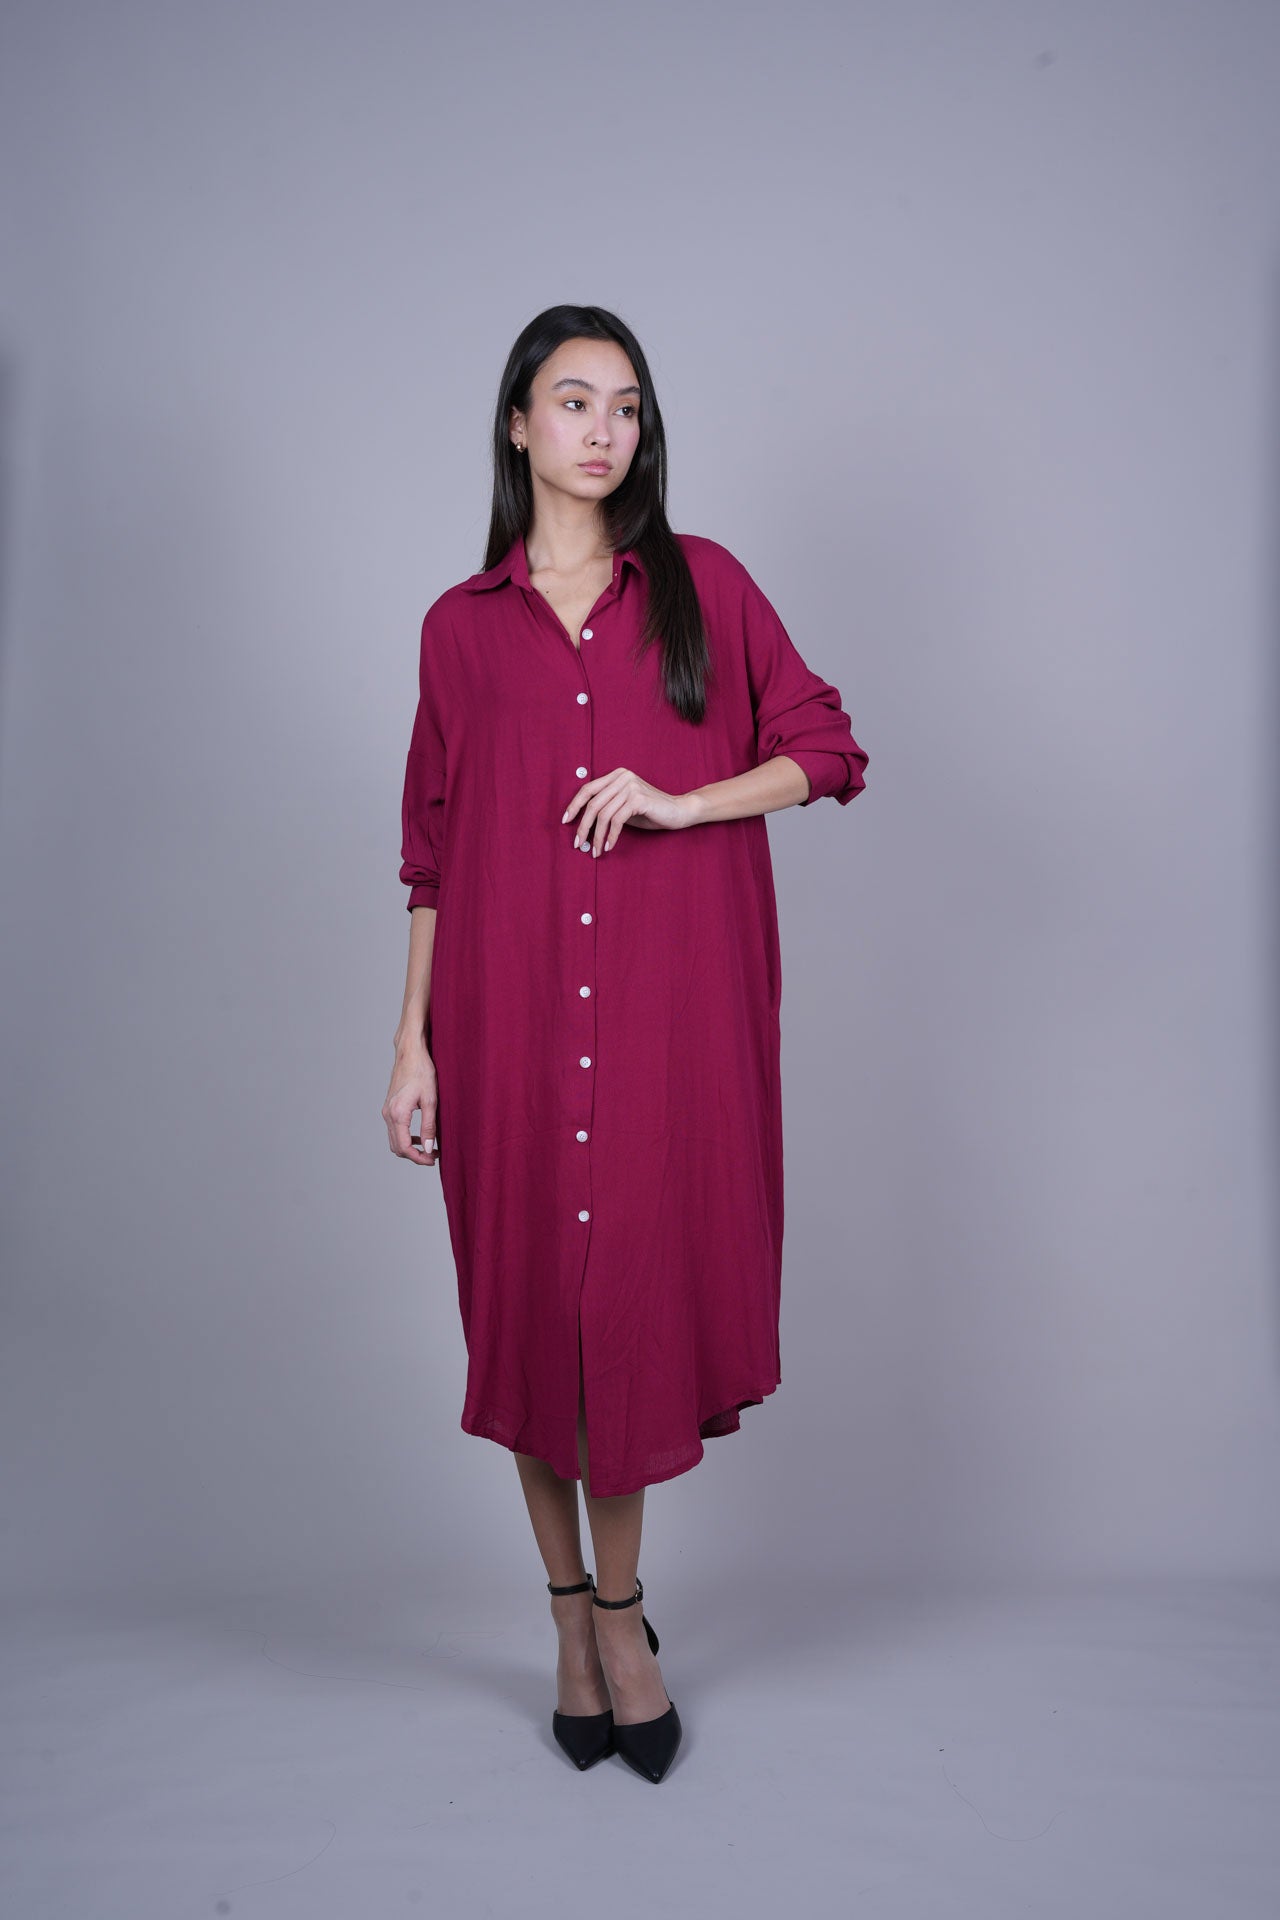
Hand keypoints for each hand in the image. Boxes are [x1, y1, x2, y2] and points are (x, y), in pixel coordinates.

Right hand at [382, 1042, 438, 1166]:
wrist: (410, 1053)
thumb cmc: (422, 1072)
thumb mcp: (431, 1100)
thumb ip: (429, 1126)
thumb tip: (429, 1148)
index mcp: (397, 1114)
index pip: (404, 1148)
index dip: (419, 1158)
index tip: (433, 1159)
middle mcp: (388, 1114)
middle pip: (397, 1147)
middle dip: (414, 1156)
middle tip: (433, 1156)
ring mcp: (387, 1111)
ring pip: (394, 1140)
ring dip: (410, 1148)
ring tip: (429, 1148)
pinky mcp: (389, 1107)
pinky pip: (394, 1130)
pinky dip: (406, 1138)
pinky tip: (421, 1136)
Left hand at [561, 769, 695, 853]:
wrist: (678, 811)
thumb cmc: (650, 812)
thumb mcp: (623, 806)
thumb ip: (606, 808)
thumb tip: (582, 825)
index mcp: (616, 775)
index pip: (587, 789)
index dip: (574, 806)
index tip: (565, 822)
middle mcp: (622, 777)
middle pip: (593, 803)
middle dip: (583, 826)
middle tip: (578, 844)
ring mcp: (630, 786)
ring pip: (603, 814)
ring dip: (597, 836)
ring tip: (595, 850)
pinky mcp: (638, 799)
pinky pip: (617, 820)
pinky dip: (611, 836)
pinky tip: (609, 846)